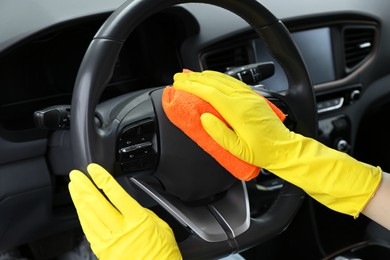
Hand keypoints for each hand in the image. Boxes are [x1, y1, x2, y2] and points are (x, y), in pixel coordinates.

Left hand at [68, 163, 181, 259]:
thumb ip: (144, 213)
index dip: (103, 179)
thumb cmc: (162, 253)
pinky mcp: (103, 251)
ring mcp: (110, 241)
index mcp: (138, 220)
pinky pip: (88, 231)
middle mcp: (121, 230)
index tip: (94, 170)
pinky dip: (82, 217)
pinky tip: (79, 209)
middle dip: (85, 187)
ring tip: (74, 187)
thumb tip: (132, 206)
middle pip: (97, 204)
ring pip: (89, 216)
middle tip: (76, 175)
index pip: (116, 195)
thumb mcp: (161, 226)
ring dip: (79, 200)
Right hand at [173, 70, 381, 217]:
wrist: (284, 147)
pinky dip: (219, 77)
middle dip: (194, 79)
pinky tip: (212, 77)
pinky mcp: (253, 97)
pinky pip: (232, 82)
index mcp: (238, 111)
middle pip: (214, 83)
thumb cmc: (262, 151)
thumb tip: (204, 119)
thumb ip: (219, 134)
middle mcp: (243, 99)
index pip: (210, 93)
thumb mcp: (237, 150)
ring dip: (205, 76)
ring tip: (191, 75)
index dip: (193, 86)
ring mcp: (249, 96)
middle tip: (180, 77)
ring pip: (223, 79)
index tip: (180, 83)